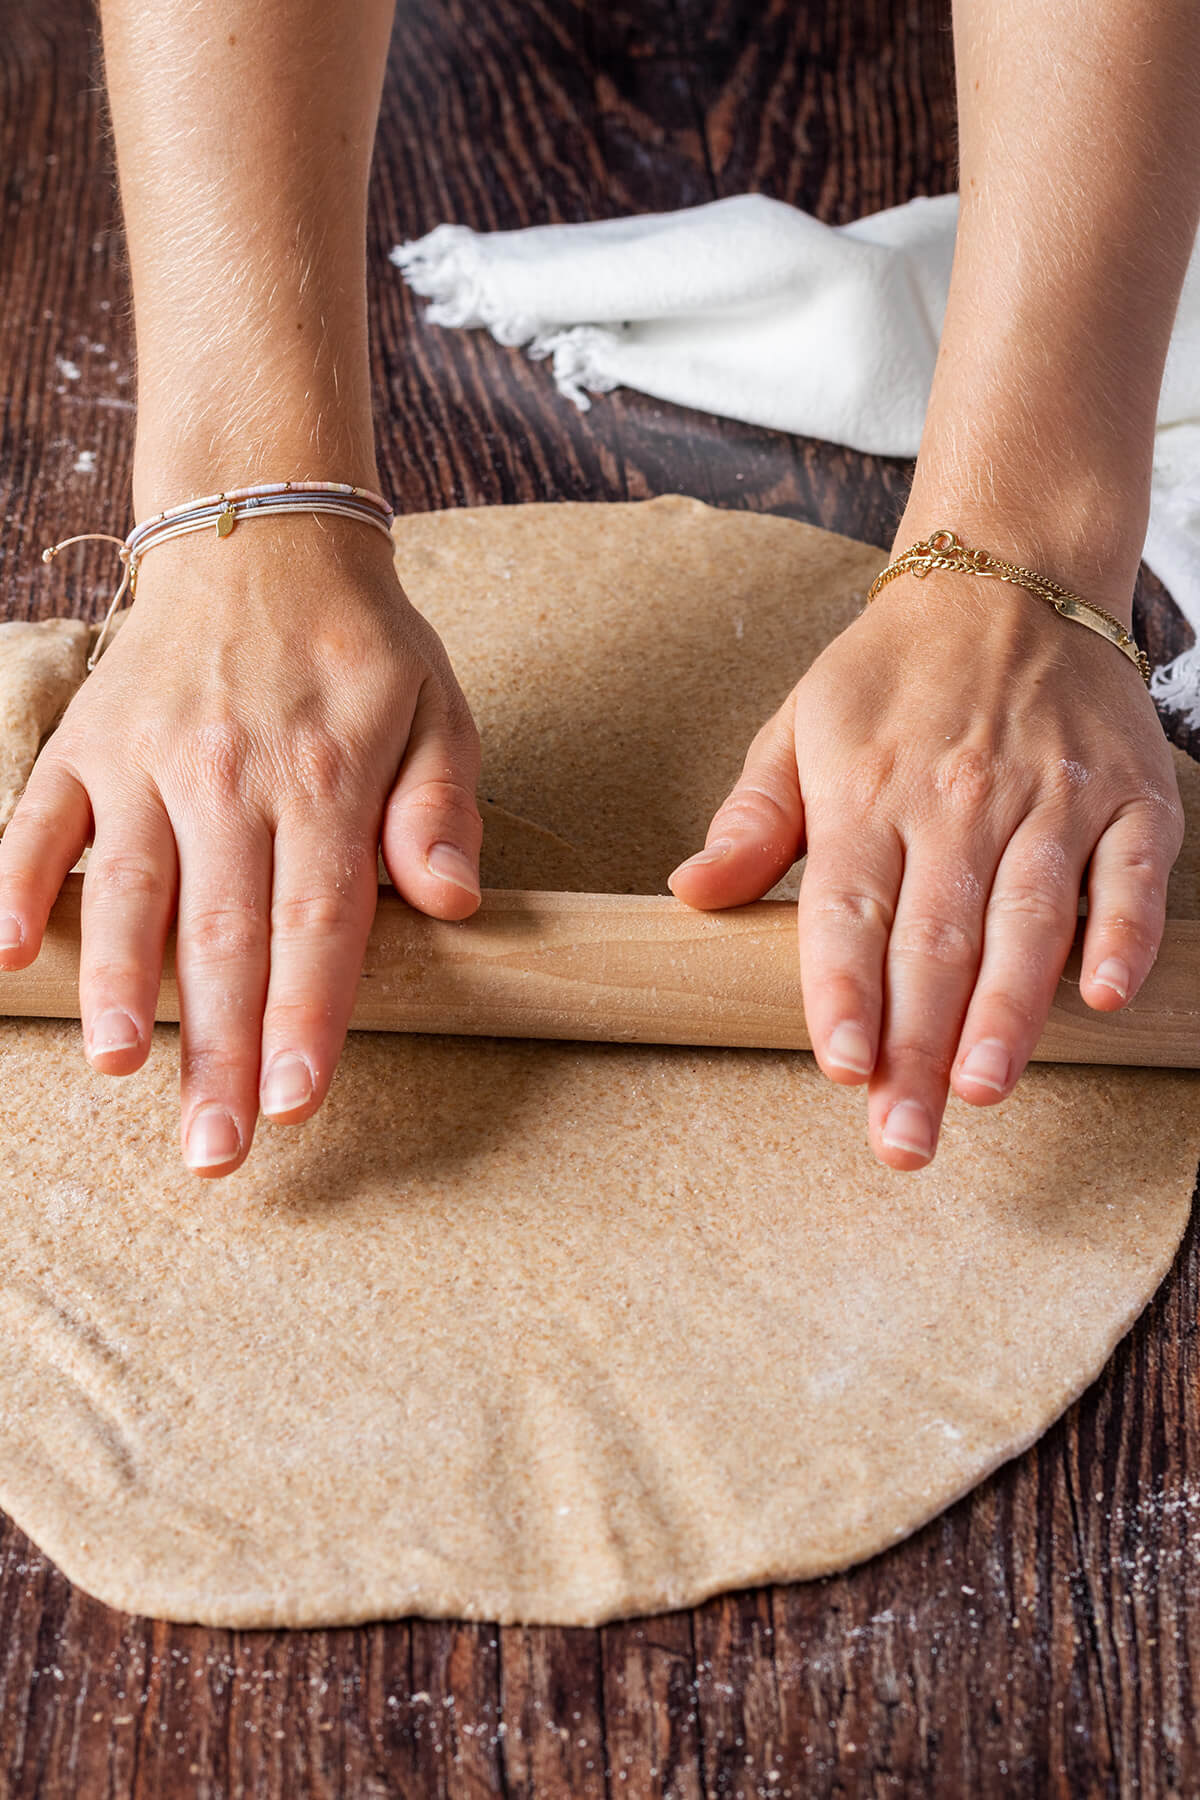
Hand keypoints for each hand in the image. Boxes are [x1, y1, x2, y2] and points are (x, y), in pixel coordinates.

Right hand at [0, 515, 482, 1176]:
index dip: (305, 1016)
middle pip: (223, 932)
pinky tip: (9, 957)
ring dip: (118, 987)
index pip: (318, 920)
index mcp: (327, 777)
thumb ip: (442, 810)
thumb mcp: (440, 713)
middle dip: (217, 1049)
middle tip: (214, 1150)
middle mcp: (229, 772)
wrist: (261, 539)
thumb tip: (451, 902)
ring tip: (120, 1070)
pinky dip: (14, 886)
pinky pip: (38, 822)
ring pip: (127, 889)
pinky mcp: (84, 743)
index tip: (294, 1100)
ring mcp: (146, 758)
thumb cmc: (361, 651)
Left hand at [668, 551, 1182, 1169]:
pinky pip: (1130, 871)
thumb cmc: (892, 673)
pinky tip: (1105, 996)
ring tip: (981, 1089)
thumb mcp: (798, 727)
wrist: (1010, 576)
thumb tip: (692, 893)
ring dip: (1006, 1009)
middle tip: (902, 1140)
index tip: (841, 1069)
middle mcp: (957, 800)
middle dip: (916, 1048)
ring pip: (1027, 917)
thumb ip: (753, 819)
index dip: (843, 994)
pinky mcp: (1128, 795)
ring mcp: (1049, 797)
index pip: (847, 910)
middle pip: (932, 941)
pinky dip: (1122, 931)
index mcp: (867, 793)